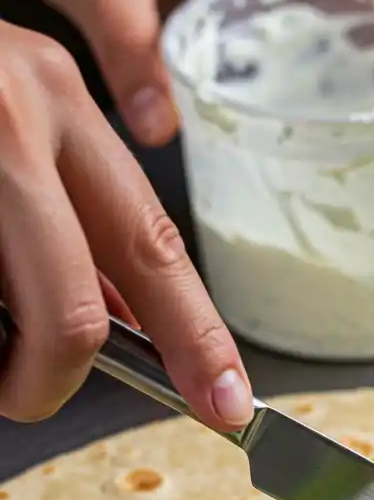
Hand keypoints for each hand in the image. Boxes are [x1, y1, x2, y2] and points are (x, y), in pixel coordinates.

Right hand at [0, 19, 253, 426]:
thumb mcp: (5, 128)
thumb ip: (59, 216)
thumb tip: (113, 317)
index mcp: (54, 95)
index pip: (152, 240)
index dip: (196, 336)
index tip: (226, 404)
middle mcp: (11, 114)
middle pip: (77, 312)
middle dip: (56, 382)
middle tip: (31, 397)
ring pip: (21, 322)